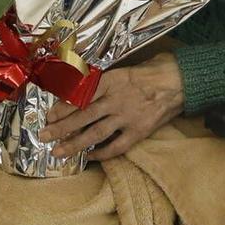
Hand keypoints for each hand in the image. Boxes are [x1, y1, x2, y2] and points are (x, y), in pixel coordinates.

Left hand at [44, 54, 186, 161]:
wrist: (181, 80)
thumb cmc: (154, 70)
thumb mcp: (125, 68)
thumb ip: (106, 80)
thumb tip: (85, 88)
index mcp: (110, 81)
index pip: (80, 97)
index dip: (62, 107)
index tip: (48, 115)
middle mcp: (115, 100)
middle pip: (82, 116)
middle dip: (60, 127)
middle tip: (43, 135)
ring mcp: (127, 117)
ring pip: (94, 133)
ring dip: (74, 143)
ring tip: (57, 152)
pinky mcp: (138, 131)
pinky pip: (116, 146)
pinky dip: (101, 153)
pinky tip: (88, 157)